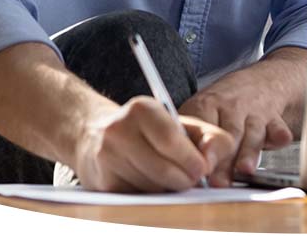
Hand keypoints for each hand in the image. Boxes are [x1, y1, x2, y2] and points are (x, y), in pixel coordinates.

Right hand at [73, 95, 233, 191]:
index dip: (190, 159)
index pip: (169, 140)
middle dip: (184, 179)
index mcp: (142, 109)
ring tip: (170, 178)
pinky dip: (152, 195)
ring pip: (151, 187)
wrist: (96, 135)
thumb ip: (209, 137)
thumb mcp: (181, 124)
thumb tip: (210, 163)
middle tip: (192, 180)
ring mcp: (107, 157)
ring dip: (168, 189)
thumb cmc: (149, 131)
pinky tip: (151, 182)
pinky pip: (138, 197)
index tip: (203, 170)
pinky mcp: (102, 182)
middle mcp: (119, 130)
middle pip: (162, 168)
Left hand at [178, 47, 306, 184]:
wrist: (262, 81)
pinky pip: (278, 127)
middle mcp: (231, 107)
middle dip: (223, 158)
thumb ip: (190, 138)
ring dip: (248, 152)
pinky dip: (279, 134)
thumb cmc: (224, 105)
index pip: (201, 126)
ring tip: (244, 169)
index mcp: (206, 105)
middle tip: (217, 181)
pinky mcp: (274, 119)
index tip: (196, 165)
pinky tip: (280, 140)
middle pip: (227, 135)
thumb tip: (176, 169)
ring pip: (251, 134)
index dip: (199, 147)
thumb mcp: (201, 111)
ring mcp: (254, 113)